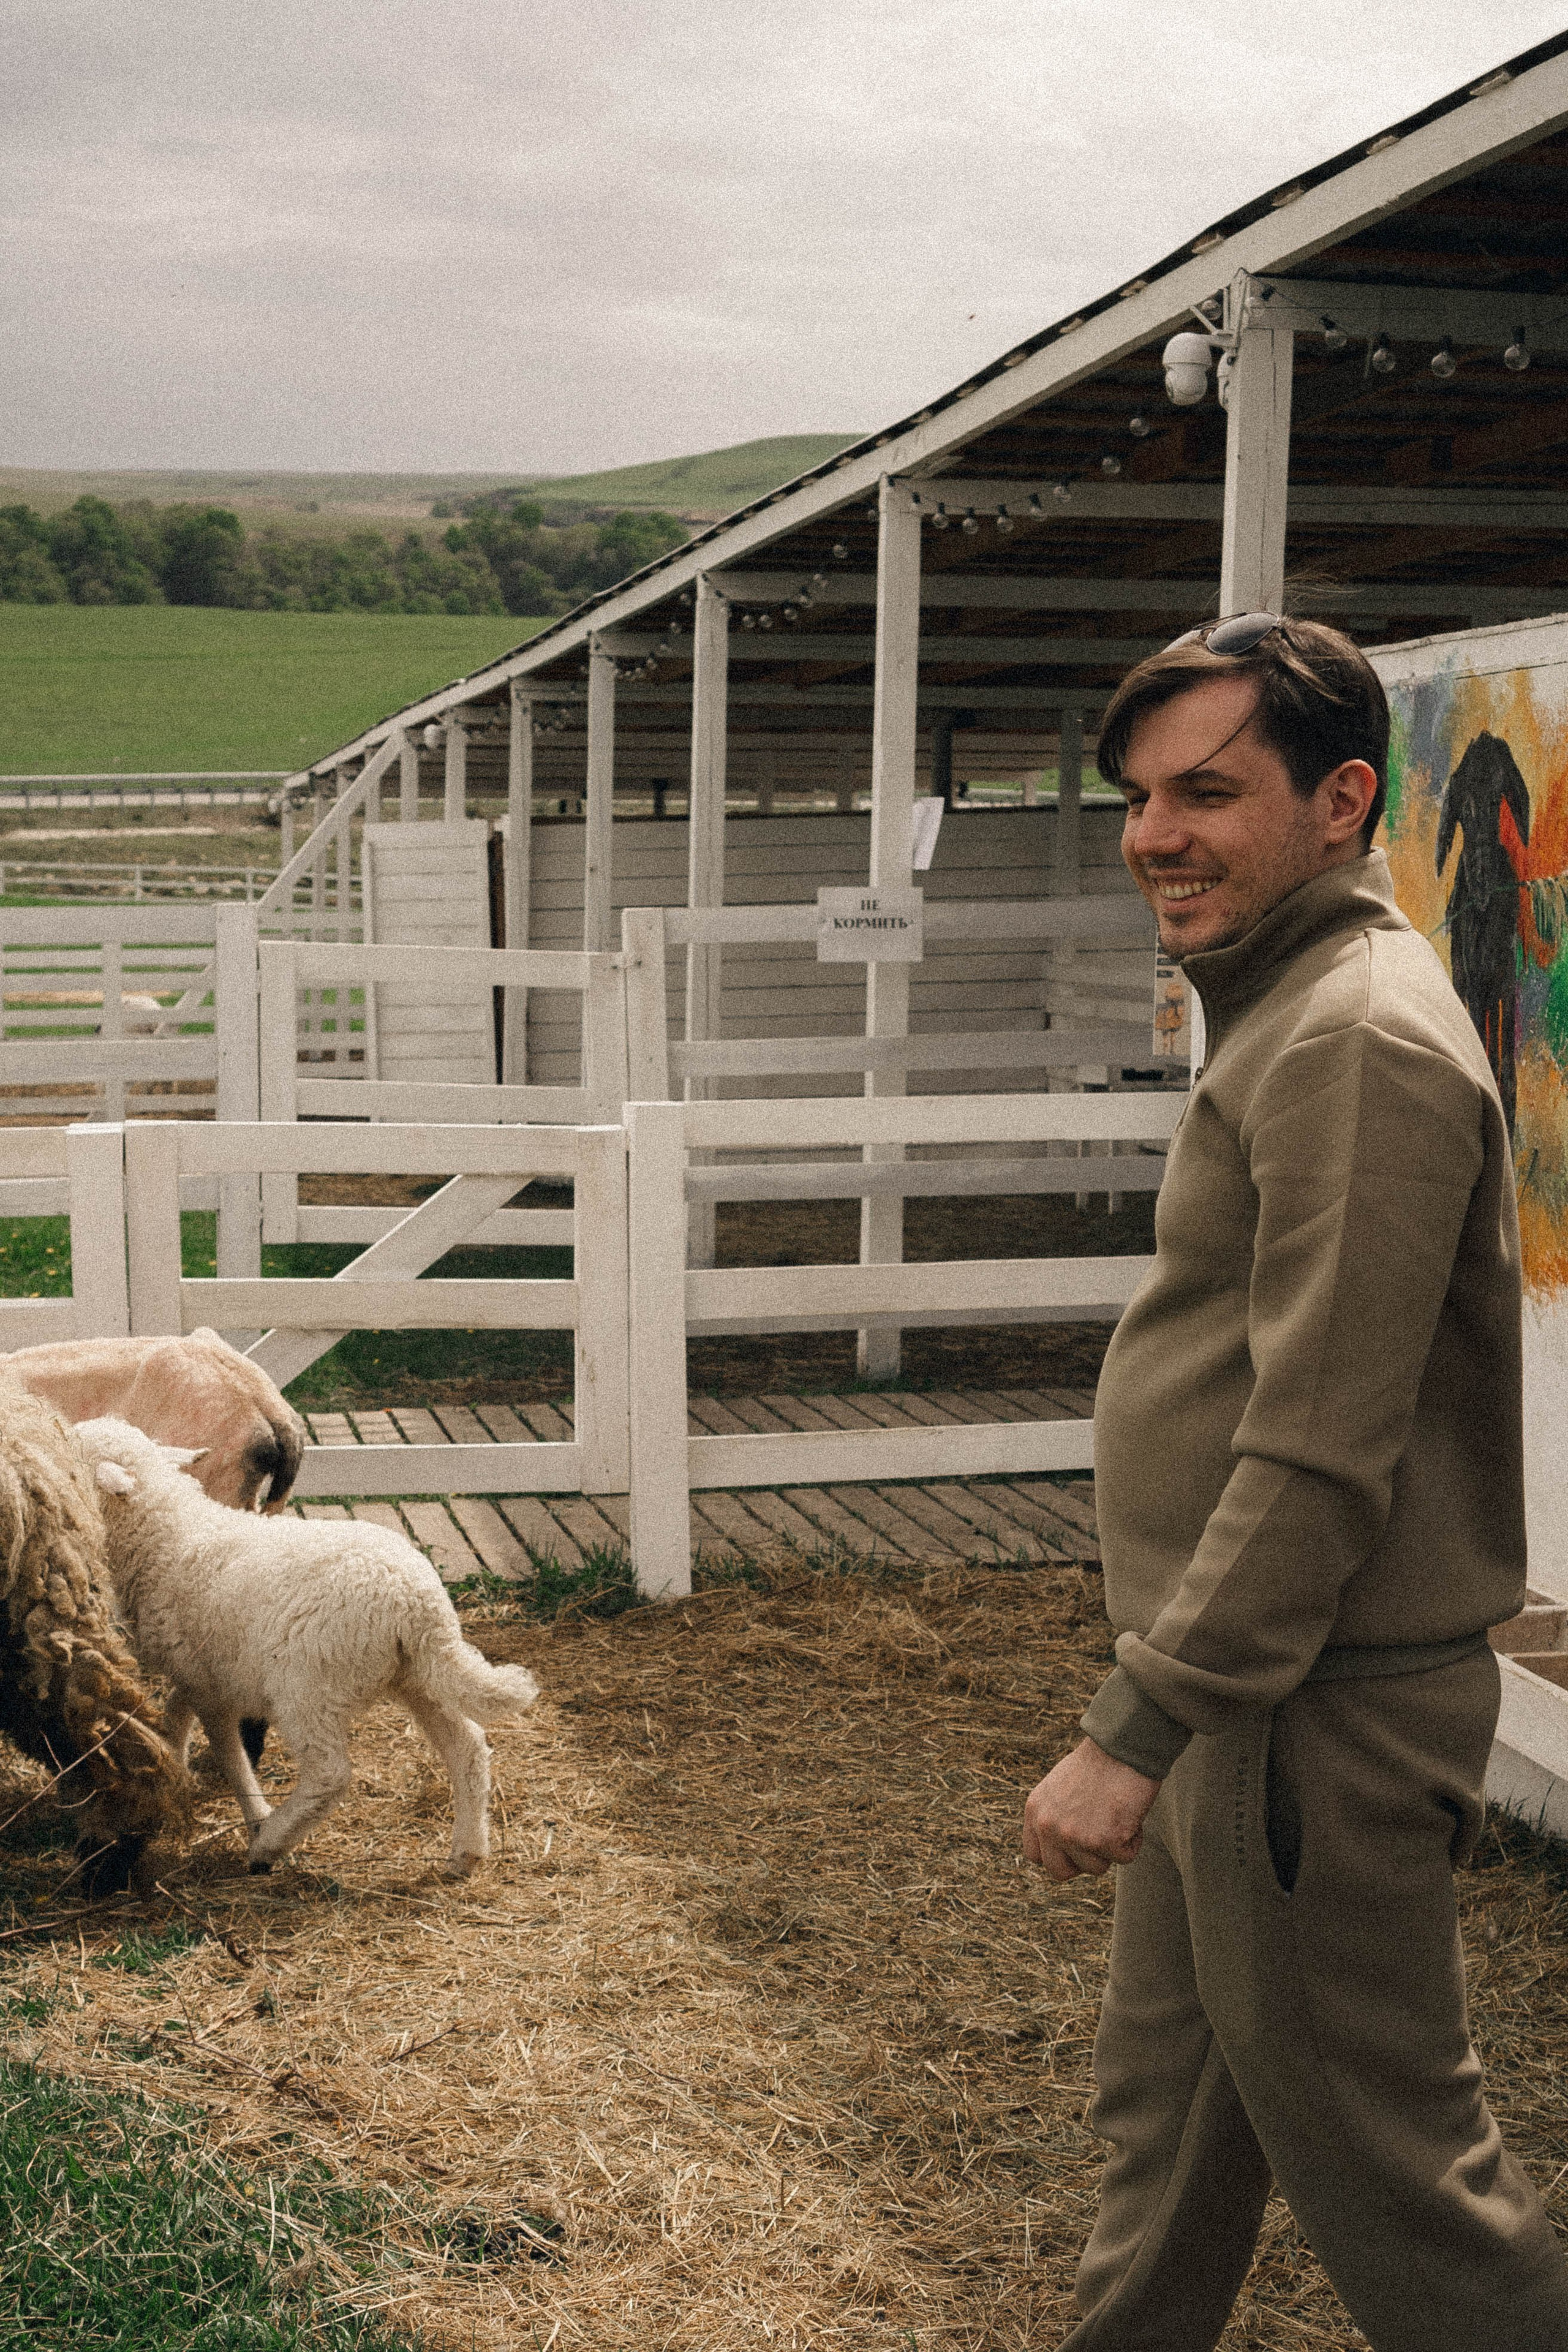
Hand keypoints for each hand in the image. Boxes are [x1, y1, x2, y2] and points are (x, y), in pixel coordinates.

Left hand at [1023, 1739, 1160, 1881]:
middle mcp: (1049, 1827)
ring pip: (1096, 1868)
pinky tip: (1130, 1813)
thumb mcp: (1059, 1787)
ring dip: (1111, 1848)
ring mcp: (1075, 1837)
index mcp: (1035, 1811)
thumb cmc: (1099, 1762)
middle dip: (1081, 1863)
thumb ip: (1054, 1815)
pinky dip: (1133, 1840)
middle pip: (1059, 1871)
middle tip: (1098, 1841)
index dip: (1057, 1856)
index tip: (1073, 1850)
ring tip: (1115, 1814)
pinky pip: (1125, 1858)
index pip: (1034, 1855)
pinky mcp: (1105, 1842)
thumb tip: (1062, 1844)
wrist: (1122, 1746)